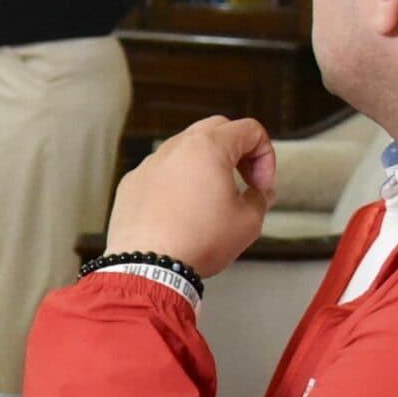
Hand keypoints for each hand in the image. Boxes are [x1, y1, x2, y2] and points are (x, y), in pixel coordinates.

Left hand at [102, 115, 276, 277]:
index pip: (249, 130)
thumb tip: (259, 194)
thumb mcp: (248, 222)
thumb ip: (261, 199)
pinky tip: (182, 211)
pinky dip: (176, 183)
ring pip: (184, 150)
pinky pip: (160, 172)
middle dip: (238, 151)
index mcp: (208, 147)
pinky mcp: (131, 183)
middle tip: (244, 180)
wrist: (148, 266)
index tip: (262, 185)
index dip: (266, 157)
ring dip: (205, 165)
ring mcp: (149, 164)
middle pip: (216, 130)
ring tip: (212, 198)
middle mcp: (175, 148)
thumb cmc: (196, 242)